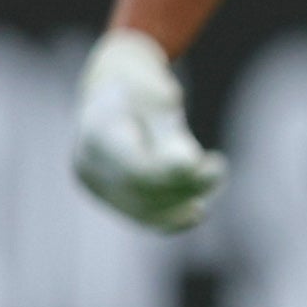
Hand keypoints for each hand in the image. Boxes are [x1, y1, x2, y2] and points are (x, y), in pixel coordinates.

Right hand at [72, 28, 224, 231]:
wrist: (115, 89)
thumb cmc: (141, 89)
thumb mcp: (158, 100)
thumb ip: (169, 133)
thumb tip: (187, 168)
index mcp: (97, 133)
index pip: (137, 170)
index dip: (177, 175)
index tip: (216, 161)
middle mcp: (87, 163)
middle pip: (142, 192)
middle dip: (188, 186)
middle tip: (218, 166)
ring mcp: (95, 185)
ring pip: (145, 210)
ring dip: (186, 199)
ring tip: (213, 176)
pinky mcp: (109, 198)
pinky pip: (143, 217)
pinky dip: (173, 217)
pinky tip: (197, 210)